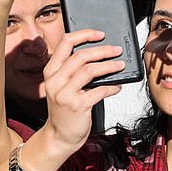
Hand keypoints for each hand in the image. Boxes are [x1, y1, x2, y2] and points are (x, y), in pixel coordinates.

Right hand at [42, 30, 123, 149]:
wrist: (59, 137)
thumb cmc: (64, 111)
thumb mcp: (62, 87)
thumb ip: (73, 72)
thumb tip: (100, 56)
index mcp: (51, 72)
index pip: (65, 43)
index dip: (84, 35)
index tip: (100, 34)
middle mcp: (55, 81)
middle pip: (81, 55)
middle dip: (103, 50)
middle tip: (117, 50)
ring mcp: (64, 94)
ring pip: (90, 70)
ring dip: (109, 66)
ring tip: (120, 65)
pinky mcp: (77, 106)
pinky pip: (98, 91)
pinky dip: (111, 87)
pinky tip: (117, 87)